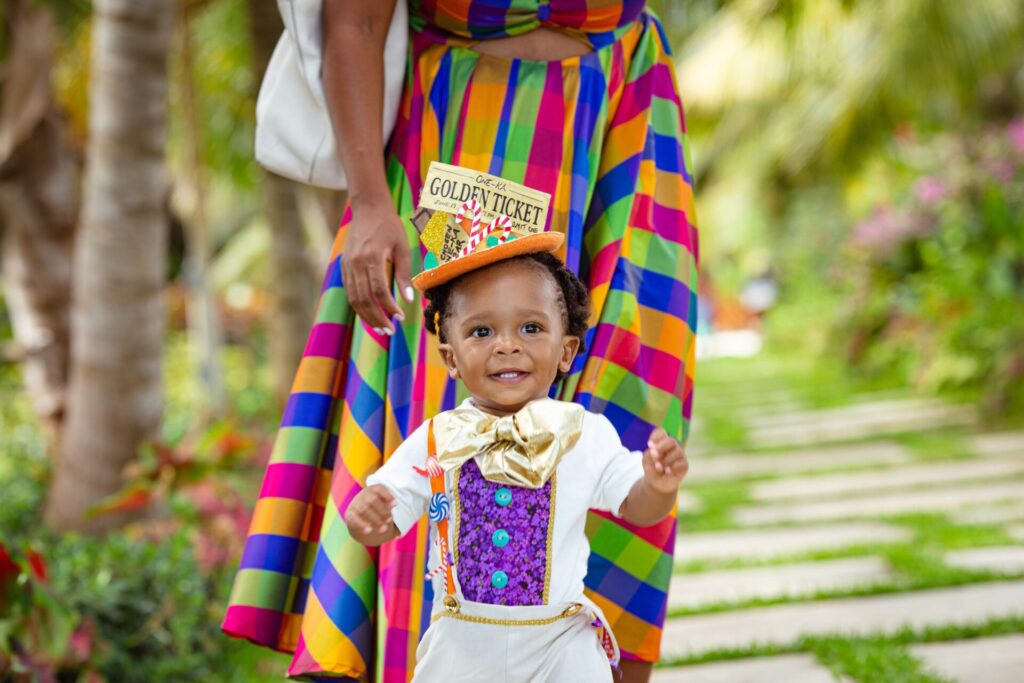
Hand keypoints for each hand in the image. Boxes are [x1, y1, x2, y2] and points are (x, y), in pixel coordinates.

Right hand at [342, 203, 413, 334]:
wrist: (368, 208)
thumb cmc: (389, 226)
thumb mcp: (402, 247)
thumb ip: (405, 273)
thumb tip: (408, 299)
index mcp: (371, 257)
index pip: (378, 290)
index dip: (389, 306)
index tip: (400, 316)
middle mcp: (355, 263)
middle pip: (363, 299)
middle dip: (376, 318)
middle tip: (390, 331)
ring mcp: (347, 265)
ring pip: (353, 298)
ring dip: (366, 316)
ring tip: (381, 329)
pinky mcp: (343, 266)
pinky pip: (349, 291)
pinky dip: (359, 306)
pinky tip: (370, 314)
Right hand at [345, 484, 397, 537]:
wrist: (359, 516)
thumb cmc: (376, 508)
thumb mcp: (383, 504)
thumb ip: (388, 504)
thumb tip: (394, 504)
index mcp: (373, 489)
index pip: (380, 489)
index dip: (388, 496)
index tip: (396, 504)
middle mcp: (363, 495)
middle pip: (372, 500)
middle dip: (382, 510)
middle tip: (390, 520)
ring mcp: (355, 503)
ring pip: (364, 509)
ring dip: (375, 520)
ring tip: (383, 529)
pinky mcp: (350, 513)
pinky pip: (355, 518)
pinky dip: (362, 524)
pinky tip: (369, 531)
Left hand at [641, 428, 687, 494]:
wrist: (656, 483)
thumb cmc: (652, 468)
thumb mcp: (647, 459)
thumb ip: (651, 453)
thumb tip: (655, 450)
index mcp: (662, 442)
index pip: (661, 432)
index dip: (655, 437)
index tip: (649, 445)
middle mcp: (673, 447)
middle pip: (671, 440)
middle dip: (661, 448)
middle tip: (654, 456)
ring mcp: (680, 455)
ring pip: (677, 452)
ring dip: (665, 461)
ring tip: (658, 468)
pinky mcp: (684, 465)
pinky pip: (681, 463)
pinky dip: (672, 467)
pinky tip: (667, 471)